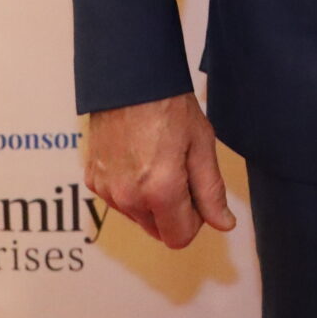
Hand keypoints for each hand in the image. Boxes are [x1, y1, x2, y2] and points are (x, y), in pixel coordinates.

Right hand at [85, 93, 235, 248]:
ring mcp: (106, 190)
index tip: (198, 194)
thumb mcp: (201, 145)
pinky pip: (118, 200)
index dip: (195, 220)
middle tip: (182, 172)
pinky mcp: (93, 179)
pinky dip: (131, 189)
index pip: (179, 238)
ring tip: (159, 159)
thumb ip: (211, 191)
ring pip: (138, 217)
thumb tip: (224, 224)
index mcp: (160, 191)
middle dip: (174, 212)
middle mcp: (128, 198)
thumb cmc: (170, 106)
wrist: (130, 78)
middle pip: (158, 231)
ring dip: (152, 201)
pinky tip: (139, 158)